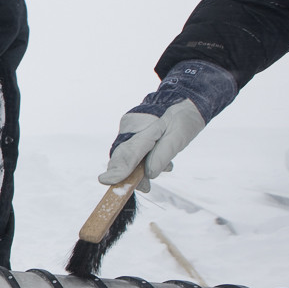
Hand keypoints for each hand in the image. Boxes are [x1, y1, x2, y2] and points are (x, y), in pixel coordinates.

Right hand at [99, 60, 236, 190]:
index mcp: (143, 126)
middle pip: (122, 156)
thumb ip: (163, 155)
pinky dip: (143, 161)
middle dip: (131, 174)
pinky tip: (162, 160)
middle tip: (146, 187)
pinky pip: (132, 152)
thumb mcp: (180, 136)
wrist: (183, 100)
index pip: (128, 151)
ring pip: (127, 156)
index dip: (118, 168)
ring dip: (141, 168)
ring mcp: (128, 130)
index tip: (105, 180)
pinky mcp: (130, 133)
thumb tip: (149, 174)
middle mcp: (129, 127)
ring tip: (166, 166)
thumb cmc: (183, 117)